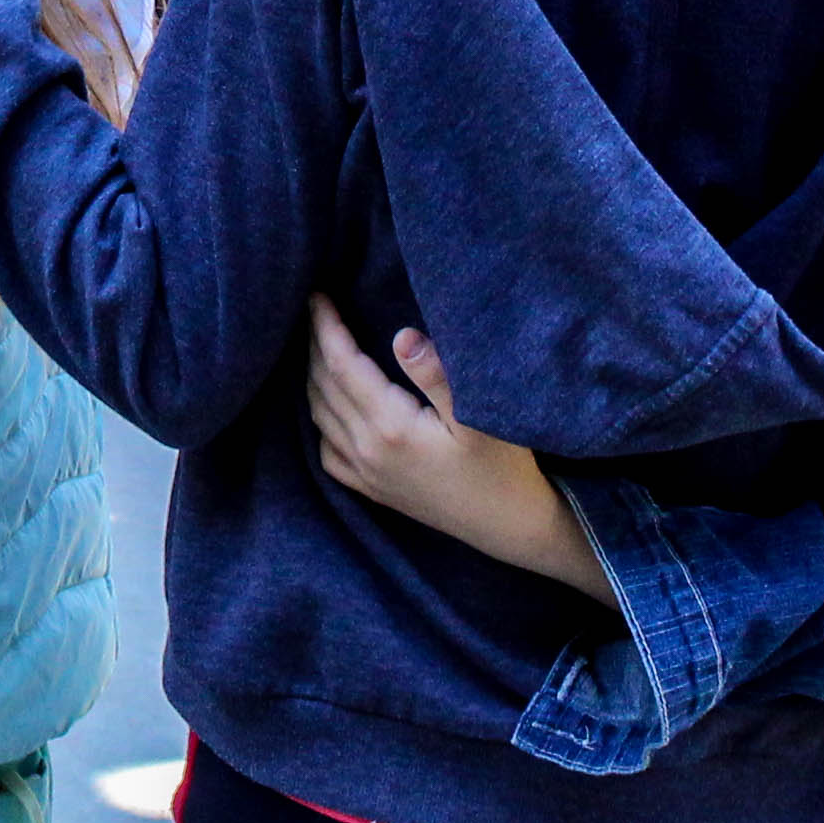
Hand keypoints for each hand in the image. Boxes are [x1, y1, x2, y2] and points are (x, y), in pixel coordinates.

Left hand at [304, 305, 610, 602]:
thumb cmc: (504, 466)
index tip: (315, 296)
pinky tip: (328, 407)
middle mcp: (368, 450)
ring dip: (313, 377)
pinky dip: (320, 421)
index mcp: (390, 426)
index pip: (342, 365)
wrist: (511, 526)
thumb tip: (400, 335)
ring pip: (320, 416)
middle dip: (314, 345)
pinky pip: (328, 453)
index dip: (325, 327)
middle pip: (323, 386)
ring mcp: (367, 474)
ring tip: (317, 346)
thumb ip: (436, 374)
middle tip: (314, 311)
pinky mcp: (374, 491)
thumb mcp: (478, 415)